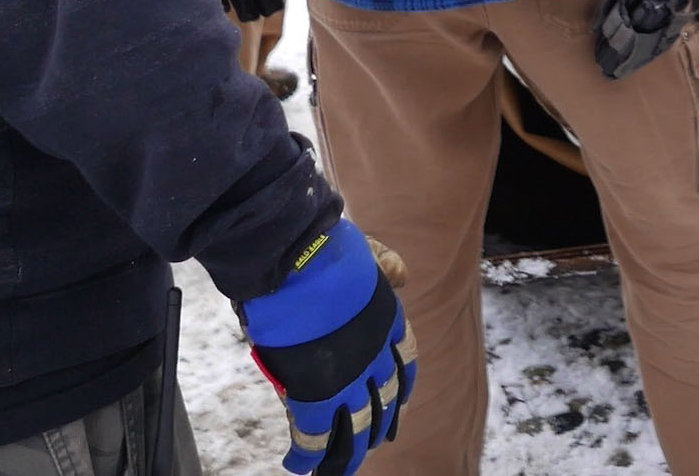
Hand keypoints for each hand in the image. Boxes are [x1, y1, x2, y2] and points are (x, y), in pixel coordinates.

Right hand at [239, 218, 417, 475]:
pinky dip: (305, 453)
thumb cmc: (319, 244)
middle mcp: (375, 356)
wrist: (292, 252)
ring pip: (353, 427)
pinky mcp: (314, 390)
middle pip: (384, 403)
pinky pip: (313, 433)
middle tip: (373, 444)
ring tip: (336, 470)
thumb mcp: (364, 251)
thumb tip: (403, 275)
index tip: (400, 403)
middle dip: (379, 427)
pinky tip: (297, 464)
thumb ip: (383, 264)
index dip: (402, 387)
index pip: (406, 363)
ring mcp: (347, 377)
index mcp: (388, 321)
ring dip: (345, 453)